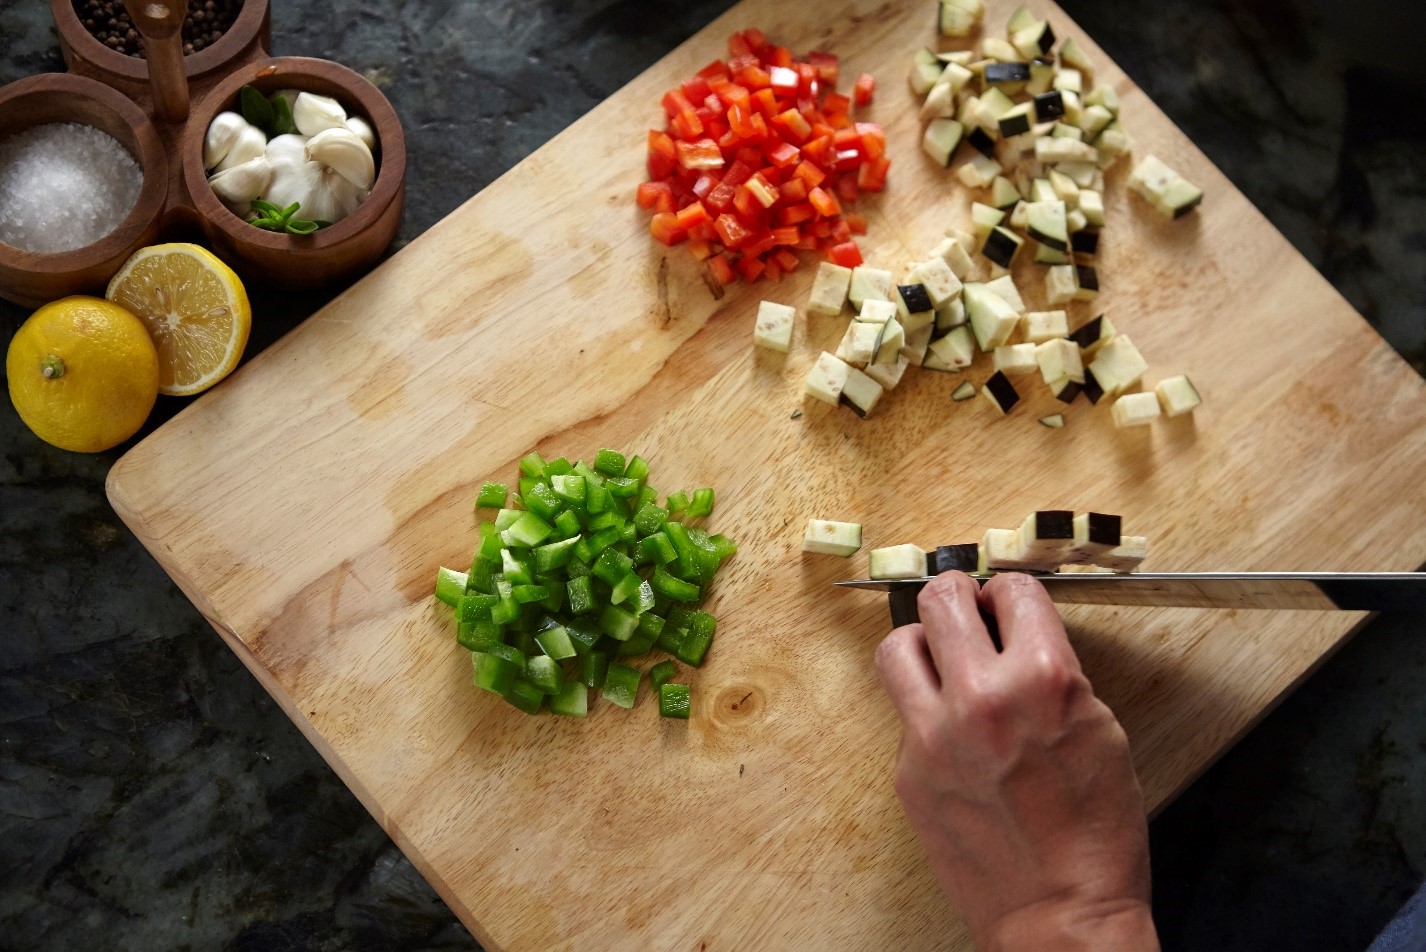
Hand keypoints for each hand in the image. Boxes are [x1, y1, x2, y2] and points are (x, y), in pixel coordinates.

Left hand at [875, 571, 1157, 951]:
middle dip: (958, 595)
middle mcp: (982, 695)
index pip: (1012, 590)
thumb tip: (1019, 636)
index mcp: (1043, 678)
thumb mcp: (1101, 731)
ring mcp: (935, 733)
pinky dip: (924, 709)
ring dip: (923, 642)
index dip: (1011, 593)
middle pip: (942, 598)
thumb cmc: (1096, 834)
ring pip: (899, 644)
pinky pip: (903, 712)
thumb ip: (1055, 674)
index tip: (1007, 601)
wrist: (1059, 915)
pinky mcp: (907, 769)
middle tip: (966, 607)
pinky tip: (951, 730)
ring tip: (942, 658)